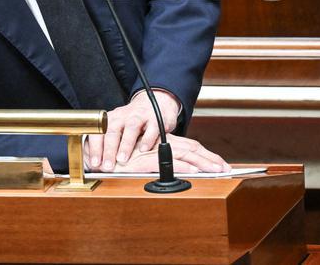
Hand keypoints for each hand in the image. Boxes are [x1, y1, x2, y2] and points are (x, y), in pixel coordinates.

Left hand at [86, 90, 179, 170]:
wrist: (156, 103)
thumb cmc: (133, 120)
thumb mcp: (117, 127)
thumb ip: (107, 142)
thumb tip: (95, 164)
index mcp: (111, 119)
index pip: (99, 132)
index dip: (95, 148)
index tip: (95, 163)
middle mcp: (123, 116)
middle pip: (113, 131)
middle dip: (109, 150)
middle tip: (107, 166)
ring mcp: (139, 116)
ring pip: (131, 128)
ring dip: (125, 145)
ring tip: (122, 159)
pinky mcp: (155, 119)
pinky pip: (151, 128)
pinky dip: (147, 139)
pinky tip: (144, 149)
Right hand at [113, 135, 230, 173]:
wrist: (93, 156)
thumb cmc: (115, 161)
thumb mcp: (138, 161)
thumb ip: (153, 163)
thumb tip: (171, 174)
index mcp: (159, 145)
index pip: (188, 148)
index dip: (205, 155)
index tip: (222, 166)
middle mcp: (157, 146)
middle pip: (190, 149)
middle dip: (209, 159)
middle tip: (227, 169)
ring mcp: (150, 152)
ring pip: (181, 154)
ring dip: (200, 162)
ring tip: (215, 170)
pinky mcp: (142, 161)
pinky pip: (167, 163)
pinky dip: (182, 167)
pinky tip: (194, 171)